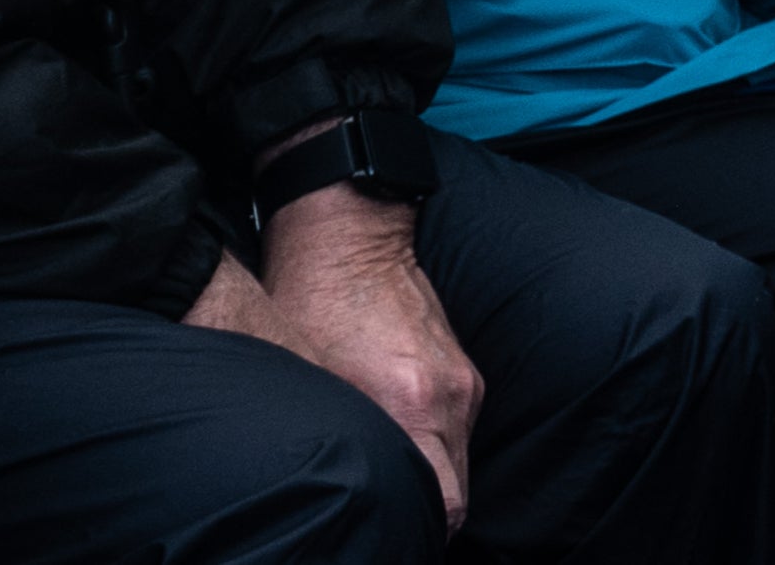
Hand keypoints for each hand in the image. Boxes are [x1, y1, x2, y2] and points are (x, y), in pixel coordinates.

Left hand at [238, 184, 477, 532]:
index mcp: (412, 405)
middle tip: (388, 521)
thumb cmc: (313, 307)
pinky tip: (397, 439)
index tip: (395, 533)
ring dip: (432, 479)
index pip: (448, 504)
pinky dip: (435, 446)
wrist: (351, 240)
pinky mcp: (462, 367)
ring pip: (458, 460)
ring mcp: (462, 380)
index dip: (426, 531)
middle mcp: (448, 397)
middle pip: (459, 492)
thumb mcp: (311, 383)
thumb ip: (342, 442)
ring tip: (388, 480)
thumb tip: (340, 490)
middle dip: (430, 515)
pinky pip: (457, 428)